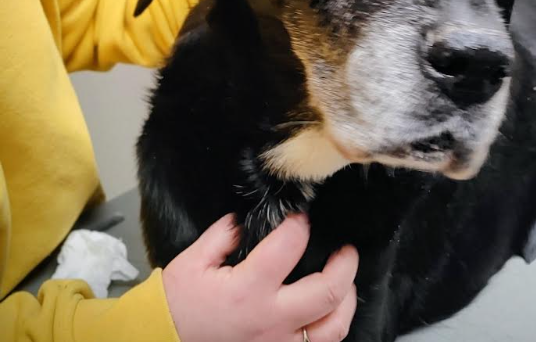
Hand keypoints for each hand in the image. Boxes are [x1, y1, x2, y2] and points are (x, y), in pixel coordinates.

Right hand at [162, 213, 358, 341]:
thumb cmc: (177, 305)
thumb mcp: (194, 261)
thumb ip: (225, 234)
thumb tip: (250, 220)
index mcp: (247, 290)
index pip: (290, 247)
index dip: (299, 225)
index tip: (300, 217)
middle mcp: (269, 321)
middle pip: (328, 292)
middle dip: (345, 264)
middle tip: (346, 249)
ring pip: (333, 328)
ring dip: (346, 301)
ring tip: (345, 281)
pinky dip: (331, 328)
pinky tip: (328, 312)